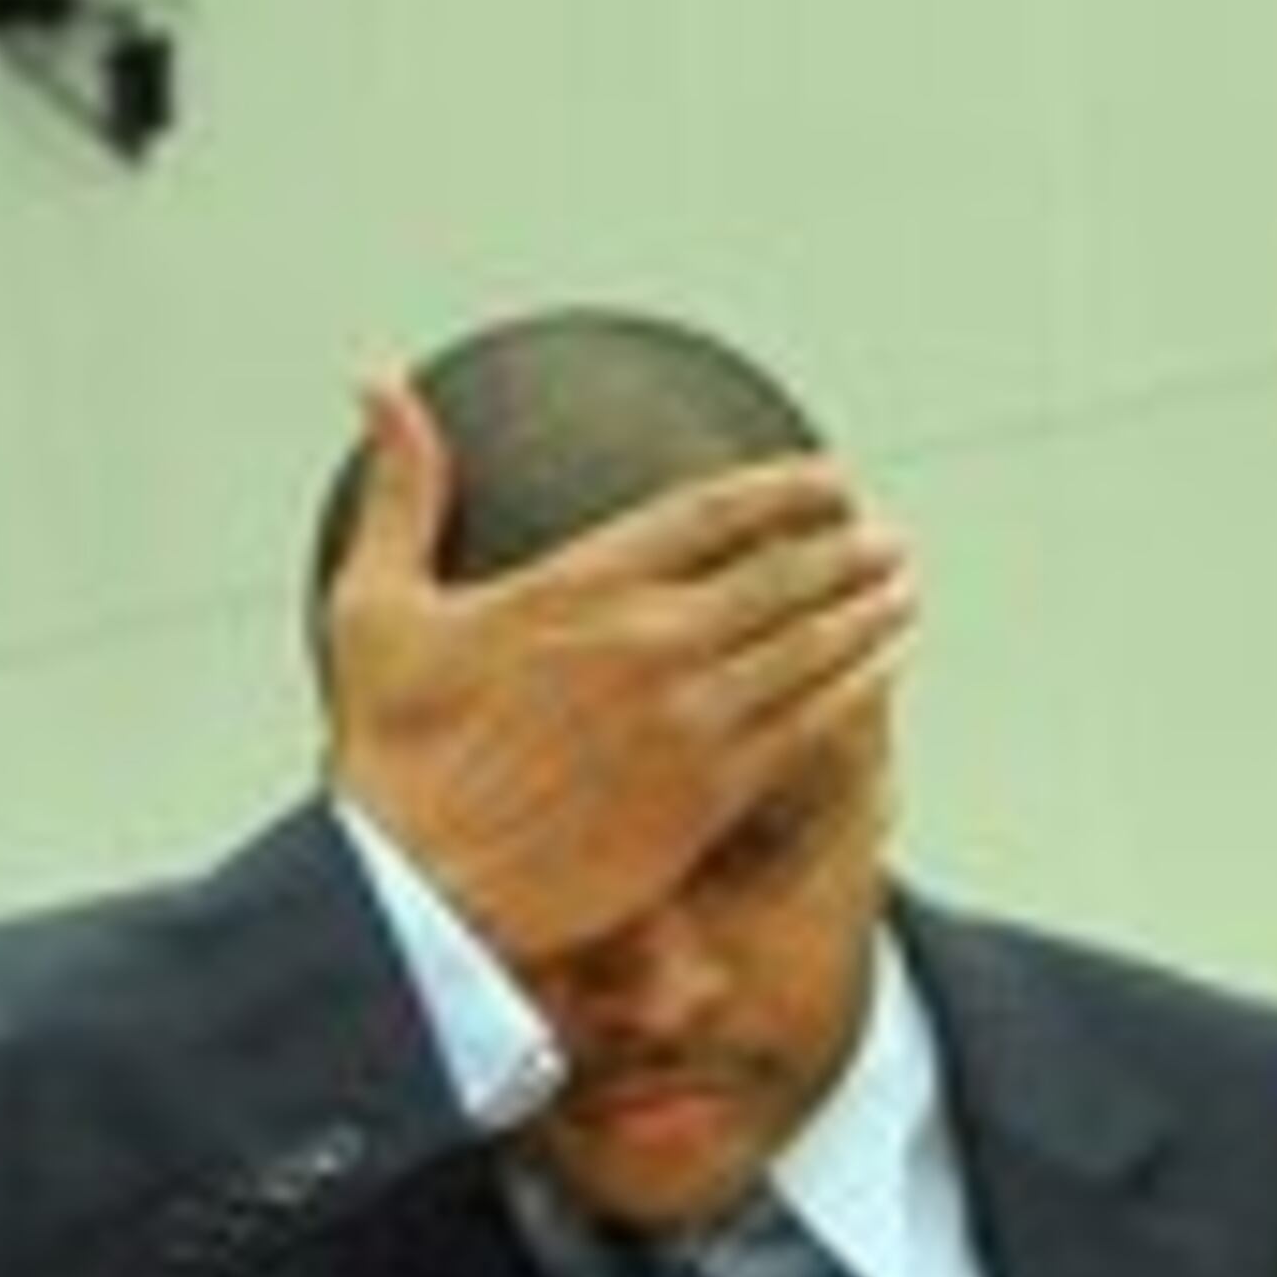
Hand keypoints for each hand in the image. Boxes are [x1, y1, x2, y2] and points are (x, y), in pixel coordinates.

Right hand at [318, 363, 914, 971]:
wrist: (420, 890)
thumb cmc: (391, 759)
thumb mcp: (376, 603)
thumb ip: (402, 489)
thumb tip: (381, 386)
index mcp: (584, 582)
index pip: (717, 510)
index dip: (787, 488)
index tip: (828, 481)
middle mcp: (651, 641)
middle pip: (783, 572)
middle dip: (845, 549)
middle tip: (881, 538)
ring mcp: (688, 721)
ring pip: (809, 646)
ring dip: (865, 612)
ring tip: (900, 591)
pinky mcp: (706, 798)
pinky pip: (806, 729)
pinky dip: (853, 691)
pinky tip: (880, 672)